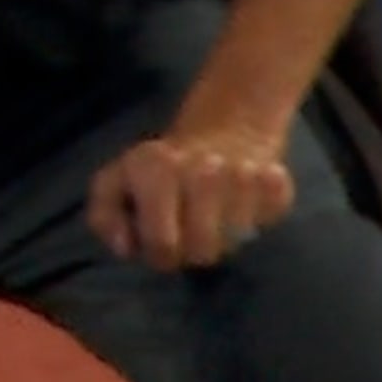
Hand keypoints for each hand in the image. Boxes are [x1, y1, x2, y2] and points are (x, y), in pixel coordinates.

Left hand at [87, 128, 294, 271]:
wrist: (225, 127)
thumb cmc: (161, 169)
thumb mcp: (116, 183)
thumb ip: (104, 216)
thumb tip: (124, 247)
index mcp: (157, 169)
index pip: (162, 245)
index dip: (160, 254)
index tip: (161, 241)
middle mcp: (201, 169)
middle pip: (203, 250)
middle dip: (193, 251)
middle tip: (190, 230)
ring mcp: (243, 173)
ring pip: (237, 240)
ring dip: (226, 236)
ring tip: (216, 214)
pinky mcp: (276, 181)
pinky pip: (269, 219)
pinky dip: (259, 218)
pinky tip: (244, 201)